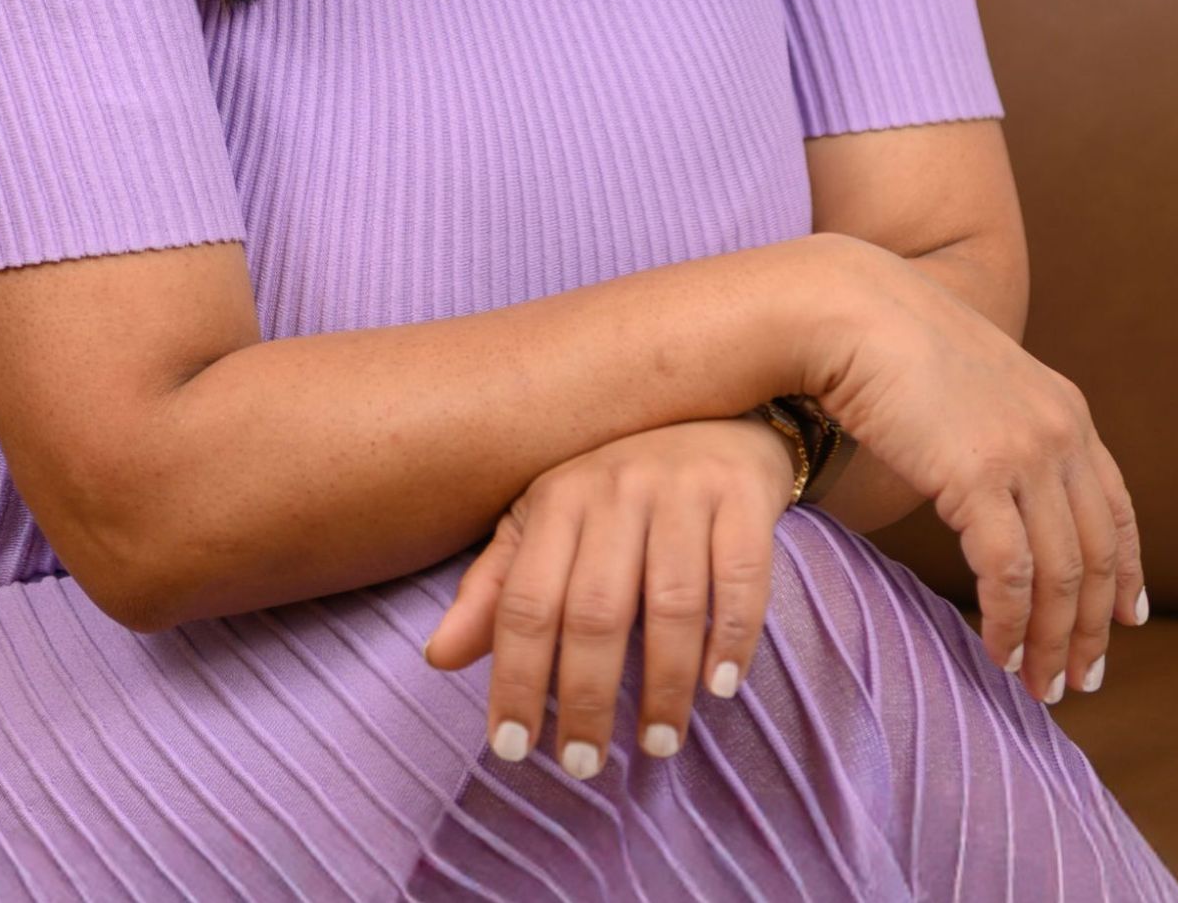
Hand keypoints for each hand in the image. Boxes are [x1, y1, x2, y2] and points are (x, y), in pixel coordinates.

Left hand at [419, 415, 797, 774]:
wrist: (712, 411)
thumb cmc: (616, 487)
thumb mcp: (545, 523)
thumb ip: (496, 590)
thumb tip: (437, 659)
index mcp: (556, 497)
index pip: (525, 601)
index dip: (513, 678)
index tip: (513, 749)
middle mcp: (614, 487)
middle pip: (594, 610)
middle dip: (586, 698)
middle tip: (585, 765)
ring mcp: (680, 488)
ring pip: (668, 603)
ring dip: (664, 686)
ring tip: (657, 743)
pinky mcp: (741, 494)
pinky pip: (739, 578)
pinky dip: (731, 638)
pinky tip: (720, 688)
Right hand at [806, 233, 1148, 705]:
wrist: (846, 308)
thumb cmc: (887, 341)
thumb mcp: (971, 381)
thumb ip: (1000, 426)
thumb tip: (997, 478)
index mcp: (1065, 409)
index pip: (1116, 509)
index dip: (1126, 571)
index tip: (1128, 620)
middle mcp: (1060, 433)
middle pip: (1097, 553)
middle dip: (1093, 626)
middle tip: (1081, 679)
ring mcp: (1025, 454)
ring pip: (1060, 575)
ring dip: (1052, 640)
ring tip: (1039, 685)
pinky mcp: (980, 477)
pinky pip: (1008, 574)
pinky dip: (1008, 622)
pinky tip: (996, 650)